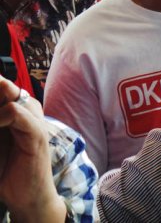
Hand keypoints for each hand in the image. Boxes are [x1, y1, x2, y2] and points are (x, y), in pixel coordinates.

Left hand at [0, 76, 65, 221]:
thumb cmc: (7, 171)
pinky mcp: (37, 134)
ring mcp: (34, 120)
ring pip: (10, 92)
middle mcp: (27, 110)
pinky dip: (0, 117)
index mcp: (16, 110)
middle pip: (4, 84)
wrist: (27, 197)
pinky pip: (16, 113)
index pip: (2, 86)